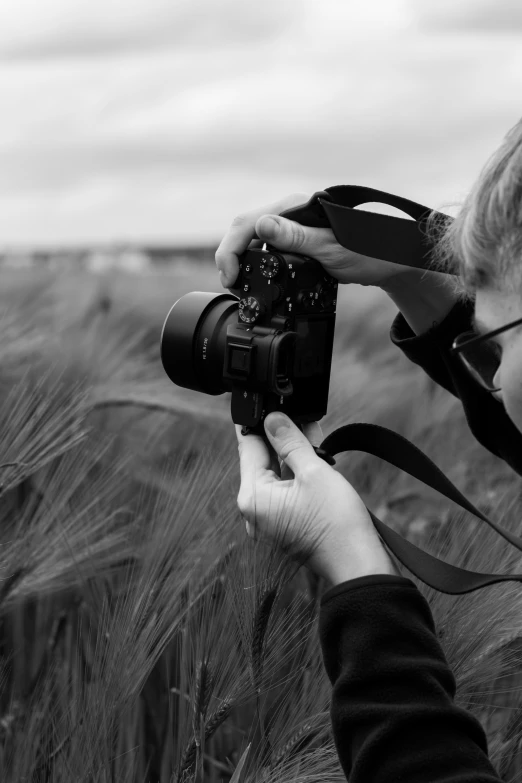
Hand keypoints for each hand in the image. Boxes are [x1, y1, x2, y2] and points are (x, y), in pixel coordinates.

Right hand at [215, 192, 410, 294]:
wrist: (392, 260)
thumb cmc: (369, 251)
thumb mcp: (331, 248)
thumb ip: (296, 237)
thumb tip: (262, 225)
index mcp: (295, 207)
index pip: (248, 223)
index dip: (231, 250)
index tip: (231, 277)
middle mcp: (291, 211)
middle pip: (246, 228)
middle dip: (232, 255)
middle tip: (231, 284)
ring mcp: (294, 224)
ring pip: (255, 237)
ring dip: (242, 258)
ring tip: (240, 284)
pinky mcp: (299, 238)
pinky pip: (269, 246)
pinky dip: (258, 262)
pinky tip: (258, 277)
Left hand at [235, 412, 398, 585]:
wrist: (358, 563)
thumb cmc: (336, 522)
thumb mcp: (313, 471)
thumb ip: (290, 441)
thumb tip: (272, 418)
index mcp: (253, 497)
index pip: (248, 447)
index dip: (256, 421)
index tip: (257, 400)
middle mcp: (255, 510)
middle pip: (262, 459)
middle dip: (280, 435)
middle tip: (293, 409)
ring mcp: (270, 519)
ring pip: (276, 473)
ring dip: (292, 451)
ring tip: (309, 426)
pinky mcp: (286, 522)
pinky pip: (286, 488)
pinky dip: (297, 470)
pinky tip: (313, 450)